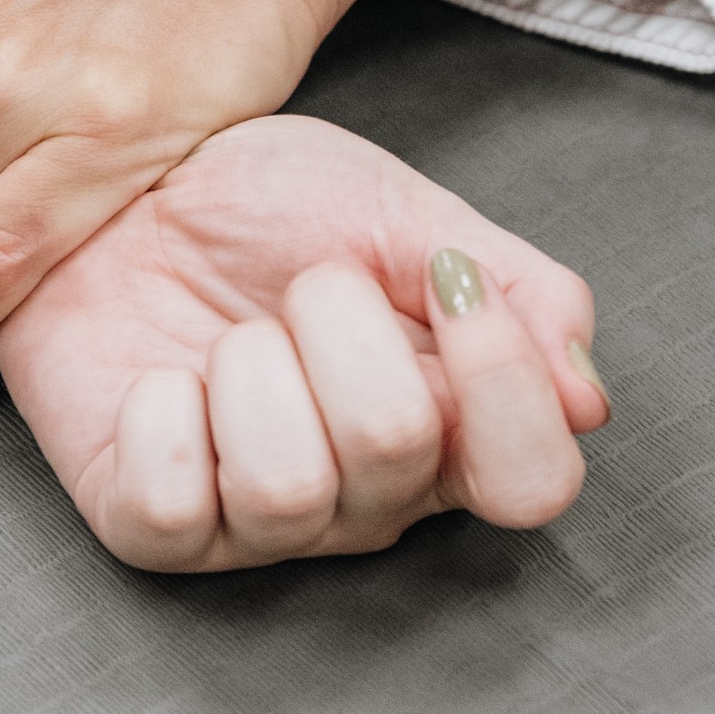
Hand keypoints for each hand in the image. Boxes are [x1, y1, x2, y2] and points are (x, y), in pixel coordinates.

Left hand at [0, 115, 604, 570]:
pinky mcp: (153, 528)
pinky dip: (162, 416)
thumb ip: (517, 289)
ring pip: (286, 486)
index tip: (454, 285)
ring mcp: (258, 525)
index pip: (533, 481)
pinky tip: (165, 380)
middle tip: (306, 285)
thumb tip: (587, 396)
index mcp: (452, 424)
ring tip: (232, 334)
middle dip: (341, 323)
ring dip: (250, 365)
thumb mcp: (407, 213)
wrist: (127, 185)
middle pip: (398, 448)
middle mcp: (368, 497)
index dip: (504, 387)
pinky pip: (171, 509)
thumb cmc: (265, 207)